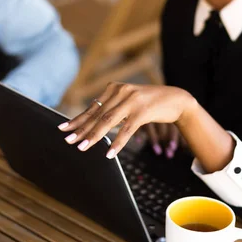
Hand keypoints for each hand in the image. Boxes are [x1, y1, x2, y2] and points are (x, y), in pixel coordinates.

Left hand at [57, 82, 196, 158]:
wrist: (176, 99)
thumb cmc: (150, 104)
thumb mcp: (129, 102)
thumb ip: (113, 108)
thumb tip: (93, 124)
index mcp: (115, 88)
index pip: (93, 108)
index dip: (78, 119)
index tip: (64, 129)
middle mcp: (121, 91)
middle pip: (97, 115)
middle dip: (82, 129)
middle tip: (68, 140)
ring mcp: (132, 100)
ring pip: (108, 122)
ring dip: (94, 136)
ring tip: (83, 147)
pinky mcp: (143, 111)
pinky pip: (126, 129)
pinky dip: (117, 142)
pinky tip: (109, 153)